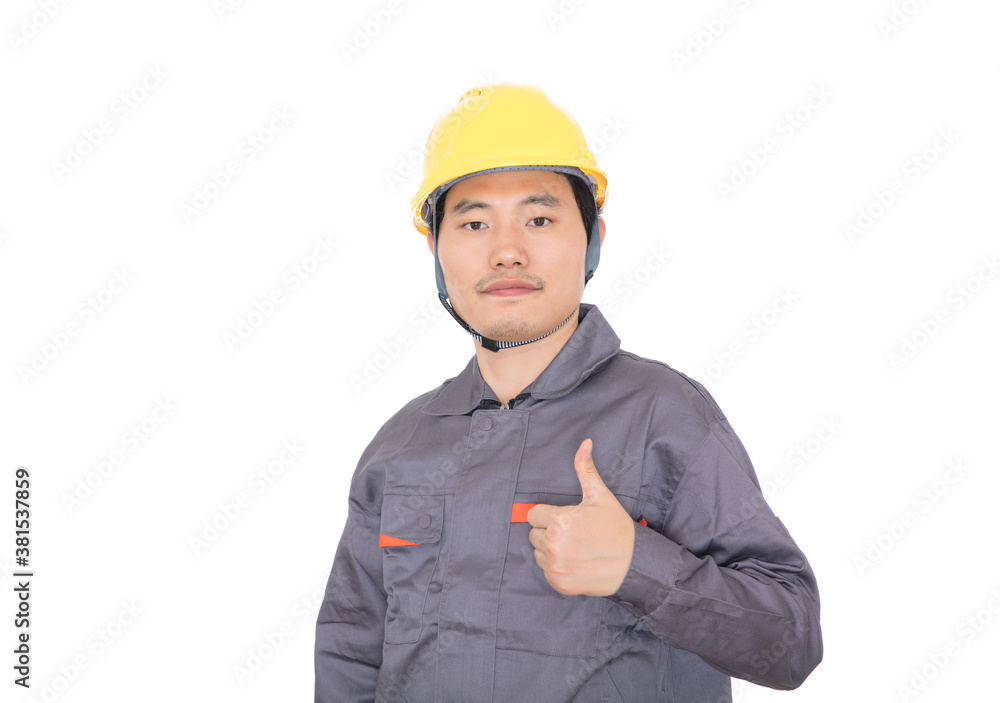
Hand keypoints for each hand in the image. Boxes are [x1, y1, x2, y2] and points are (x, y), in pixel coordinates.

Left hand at [526, 439, 635, 596]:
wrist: (634, 564)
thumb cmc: (617, 529)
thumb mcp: (601, 496)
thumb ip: (585, 470)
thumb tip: (585, 443)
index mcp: (559, 519)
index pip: (533, 515)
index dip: (548, 515)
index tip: (565, 519)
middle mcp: (553, 543)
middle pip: (533, 534)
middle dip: (549, 532)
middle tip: (573, 534)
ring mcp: (555, 565)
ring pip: (538, 552)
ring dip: (550, 550)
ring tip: (575, 548)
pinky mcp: (559, 582)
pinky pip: (545, 571)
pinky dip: (557, 567)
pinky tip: (576, 562)